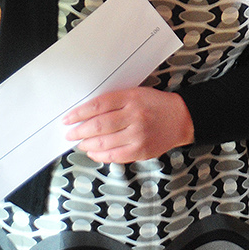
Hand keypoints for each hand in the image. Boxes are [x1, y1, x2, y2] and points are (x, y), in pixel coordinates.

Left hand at [63, 87, 193, 163]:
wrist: (181, 119)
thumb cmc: (155, 104)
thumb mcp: (136, 94)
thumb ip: (114, 101)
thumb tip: (86, 114)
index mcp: (131, 97)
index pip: (98, 105)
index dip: (79, 113)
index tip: (67, 118)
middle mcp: (134, 116)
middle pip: (98, 125)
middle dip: (79, 131)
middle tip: (70, 133)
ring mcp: (138, 135)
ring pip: (104, 142)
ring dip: (86, 144)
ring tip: (79, 143)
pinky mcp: (141, 151)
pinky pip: (114, 156)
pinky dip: (100, 155)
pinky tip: (93, 152)